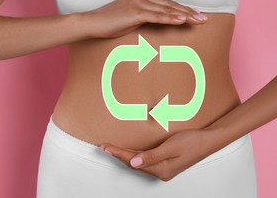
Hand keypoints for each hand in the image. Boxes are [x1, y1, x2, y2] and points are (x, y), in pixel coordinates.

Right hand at [83, 0, 208, 38]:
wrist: (91, 23)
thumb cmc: (108, 23)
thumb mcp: (129, 18)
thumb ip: (143, 17)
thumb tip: (155, 22)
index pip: (166, 3)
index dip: (183, 9)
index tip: (196, 15)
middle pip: (170, 5)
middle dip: (189, 12)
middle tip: (204, 19)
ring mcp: (139, 3)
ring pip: (167, 10)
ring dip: (185, 16)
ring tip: (199, 21)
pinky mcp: (136, 12)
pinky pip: (158, 16)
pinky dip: (171, 18)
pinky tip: (183, 20)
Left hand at [100, 128, 217, 181]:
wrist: (209, 141)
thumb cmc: (192, 141)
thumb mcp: (171, 147)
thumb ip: (152, 156)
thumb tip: (133, 162)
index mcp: (161, 169)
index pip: (133, 161)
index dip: (118, 153)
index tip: (105, 147)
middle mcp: (161, 171)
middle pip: (133, 163)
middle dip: (118, 154)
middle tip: (104, 146)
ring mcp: (163, 168)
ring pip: (138, 162)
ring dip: (125, 155)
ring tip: (111, 148)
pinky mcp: (165, 163)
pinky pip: (145, 160)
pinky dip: (135, 155)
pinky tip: (129, 151)